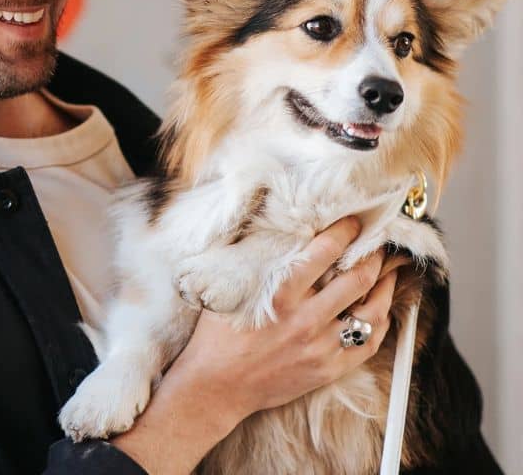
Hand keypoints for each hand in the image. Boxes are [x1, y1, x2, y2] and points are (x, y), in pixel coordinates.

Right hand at [171, 215, 397, 421]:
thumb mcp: (233, 288)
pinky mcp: (328, 369)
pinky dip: (380, 323)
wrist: (218, 384)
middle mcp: (304, 320)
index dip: (344, 232)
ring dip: (384, 286)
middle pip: (356, 279)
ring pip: (371, 312)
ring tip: (387, 271)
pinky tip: (381, 308)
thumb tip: (278, 228)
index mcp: (280, 294)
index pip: (323, 253)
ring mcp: (320, 347)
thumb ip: (257, 259)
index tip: (354, 221)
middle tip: (377, 241)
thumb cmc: (220, 333)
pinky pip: (368, 344)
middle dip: (372, 255)